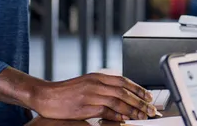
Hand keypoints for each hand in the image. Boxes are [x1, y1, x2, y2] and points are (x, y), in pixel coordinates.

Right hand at [32, 73, 155, 121]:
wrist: (46, 96)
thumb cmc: (66, 92)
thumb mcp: (87, 83)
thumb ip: (103, 87)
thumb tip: (121, 95)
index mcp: (97, 76)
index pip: (124, 81)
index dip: (139, 89)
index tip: (149, 97)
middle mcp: (96, 83)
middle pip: (124, 92)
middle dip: (140, 102)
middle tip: (150, 110)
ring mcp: (91, 95)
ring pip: (118, 101)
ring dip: (132, 110)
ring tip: (142, 117)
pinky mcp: (85, 107)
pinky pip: (106, 111)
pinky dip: (117, 116)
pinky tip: (125, 120)